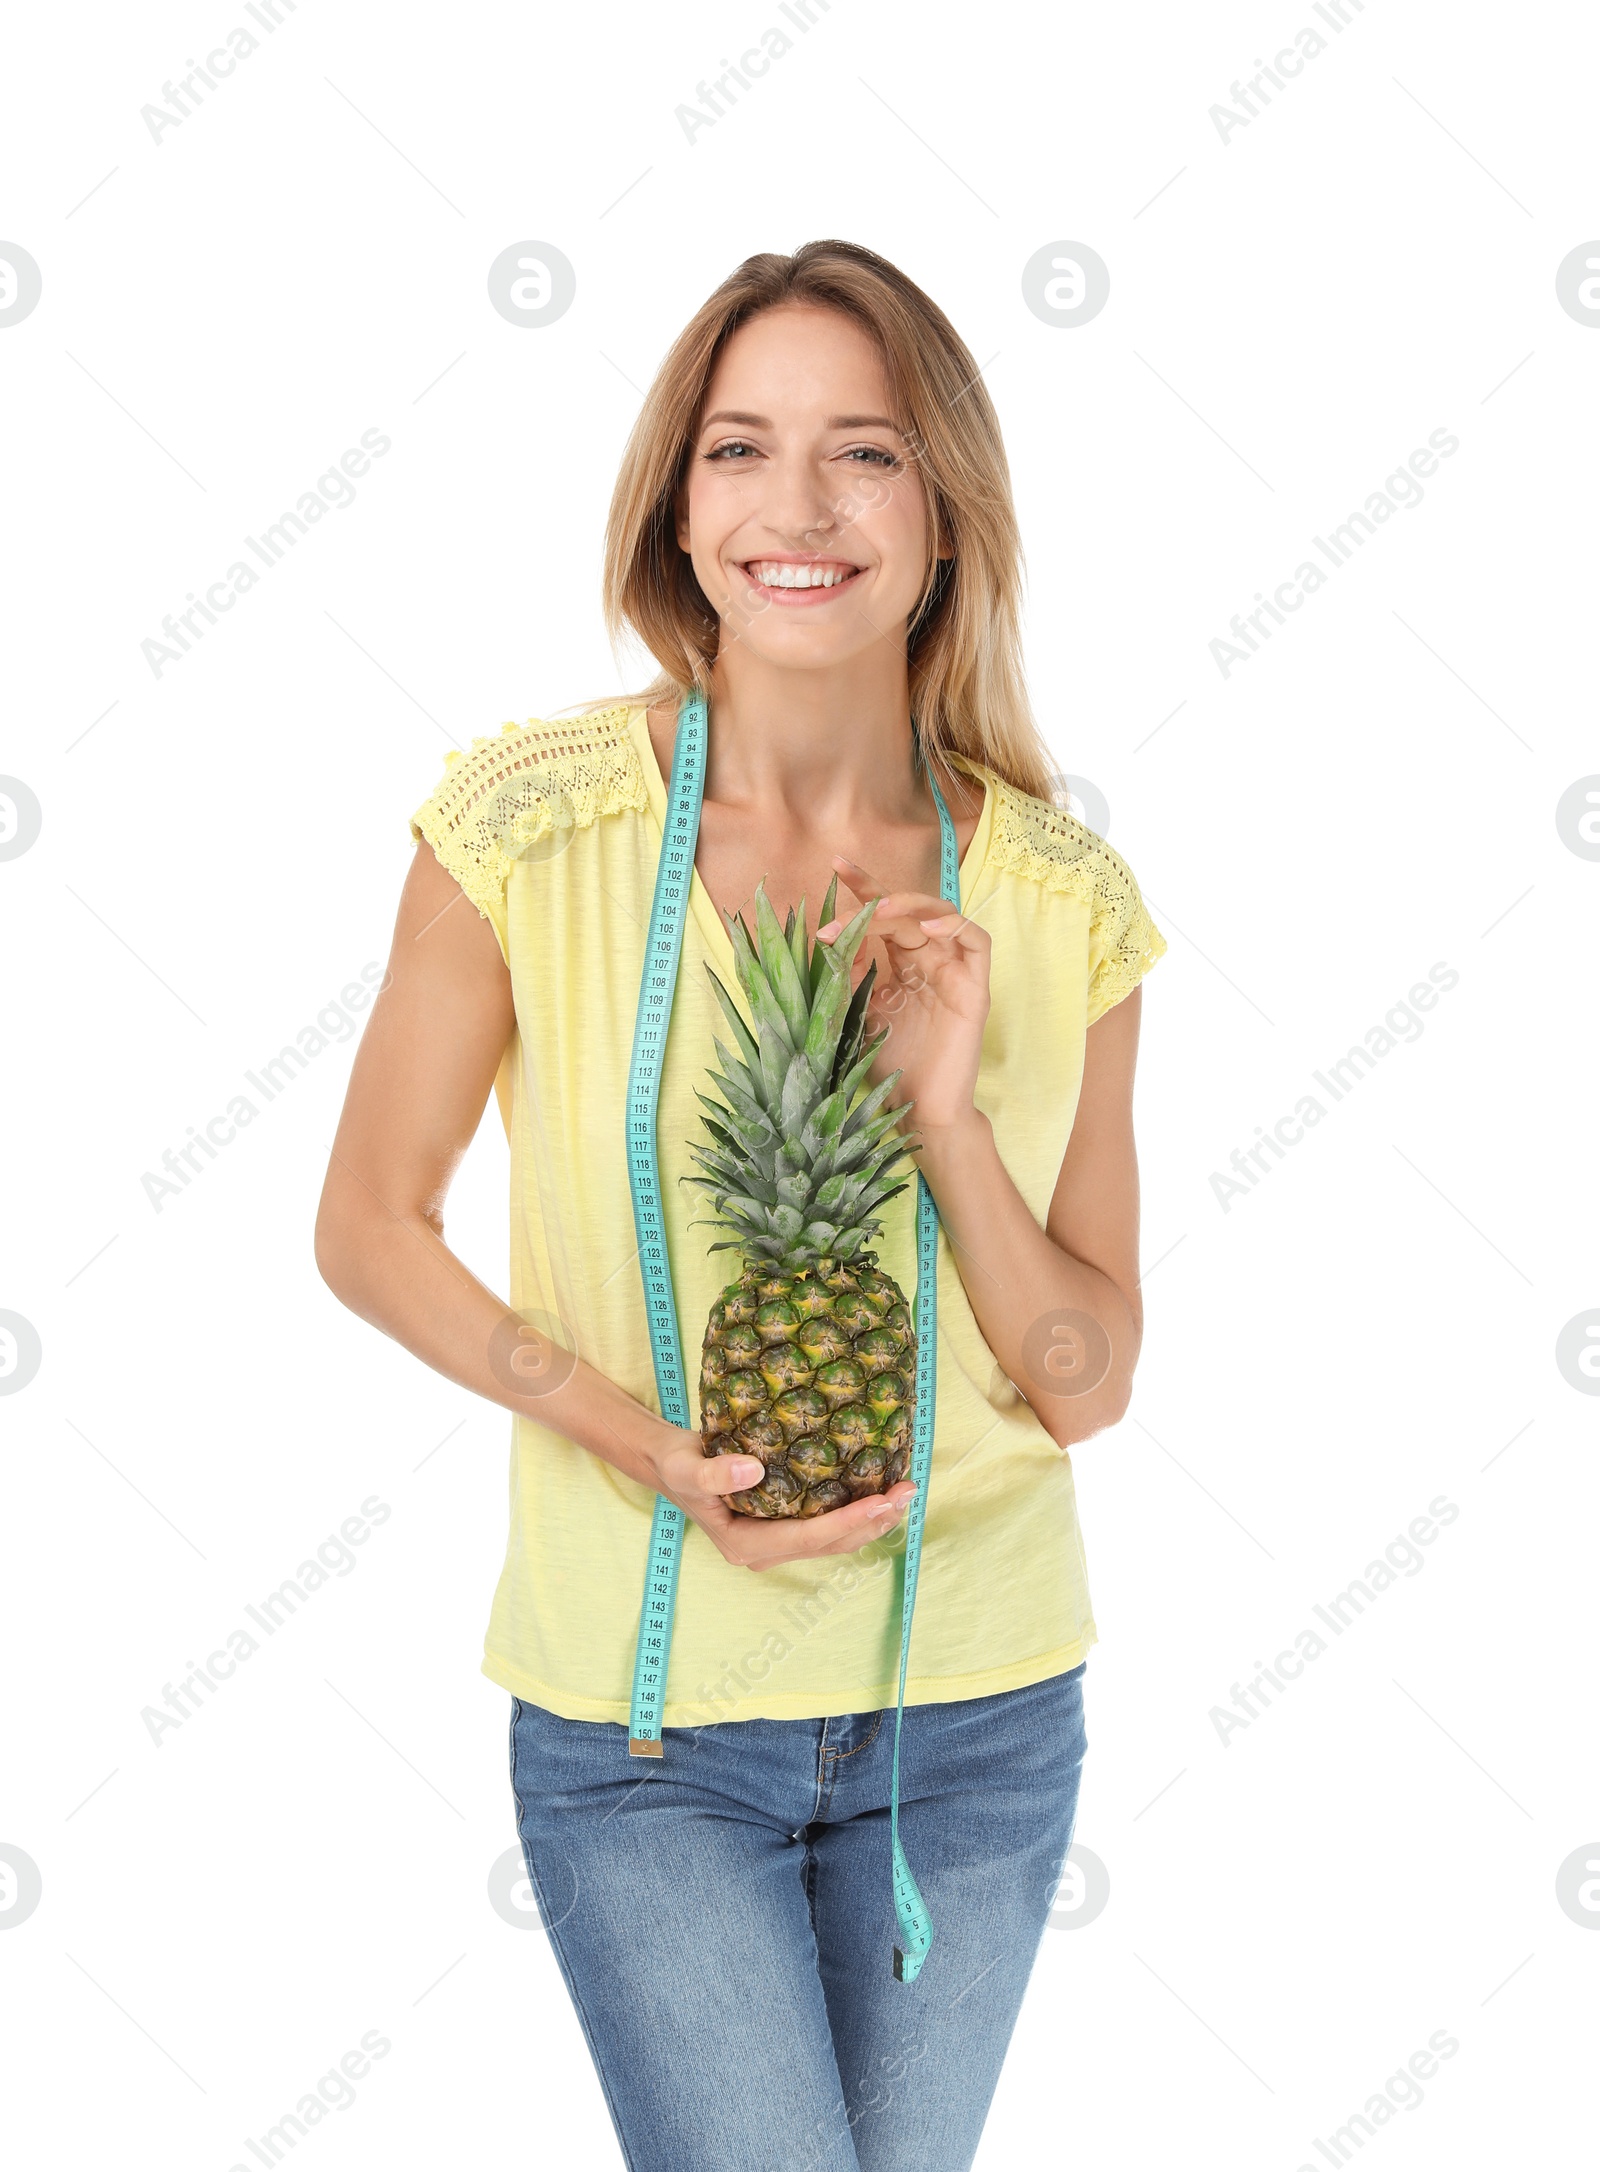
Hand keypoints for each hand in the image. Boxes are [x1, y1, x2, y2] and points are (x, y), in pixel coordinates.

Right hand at [640, 1421, 915, 1571]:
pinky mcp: (784, 1525)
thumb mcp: (687, 1467)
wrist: (670, 1464)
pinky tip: (878, 1489)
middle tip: (907, 1493)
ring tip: (904, 1493)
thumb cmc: (678, 1465)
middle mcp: (766, 1551)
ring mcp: (777, 1541)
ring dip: (871, 1519)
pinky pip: (827, 1524)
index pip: (808, 1538)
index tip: (880, 1502)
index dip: (847, 1522)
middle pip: (831, 1544)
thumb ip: (715, 1473)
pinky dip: (856, 1510)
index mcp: (746, 1545)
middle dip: (872, 1522)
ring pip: (835, 1538)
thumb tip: (753, 1469)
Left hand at [819, 854, 990, 1131]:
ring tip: (881, 911)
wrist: (919, 1107)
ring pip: (940, 917)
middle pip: (906, 914)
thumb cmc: (891, 1064)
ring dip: (911, 907)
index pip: (885, 915)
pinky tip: (929, 927)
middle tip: (834, 922)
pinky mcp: (975, 988)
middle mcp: (930, 960)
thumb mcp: (859, 1010)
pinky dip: (956, 926)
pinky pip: (977, 942)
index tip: (834, 867)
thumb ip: (849, 974)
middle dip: (870, 906)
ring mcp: (954, 972)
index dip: (863, 886)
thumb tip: (832, 937)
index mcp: (902, 963)